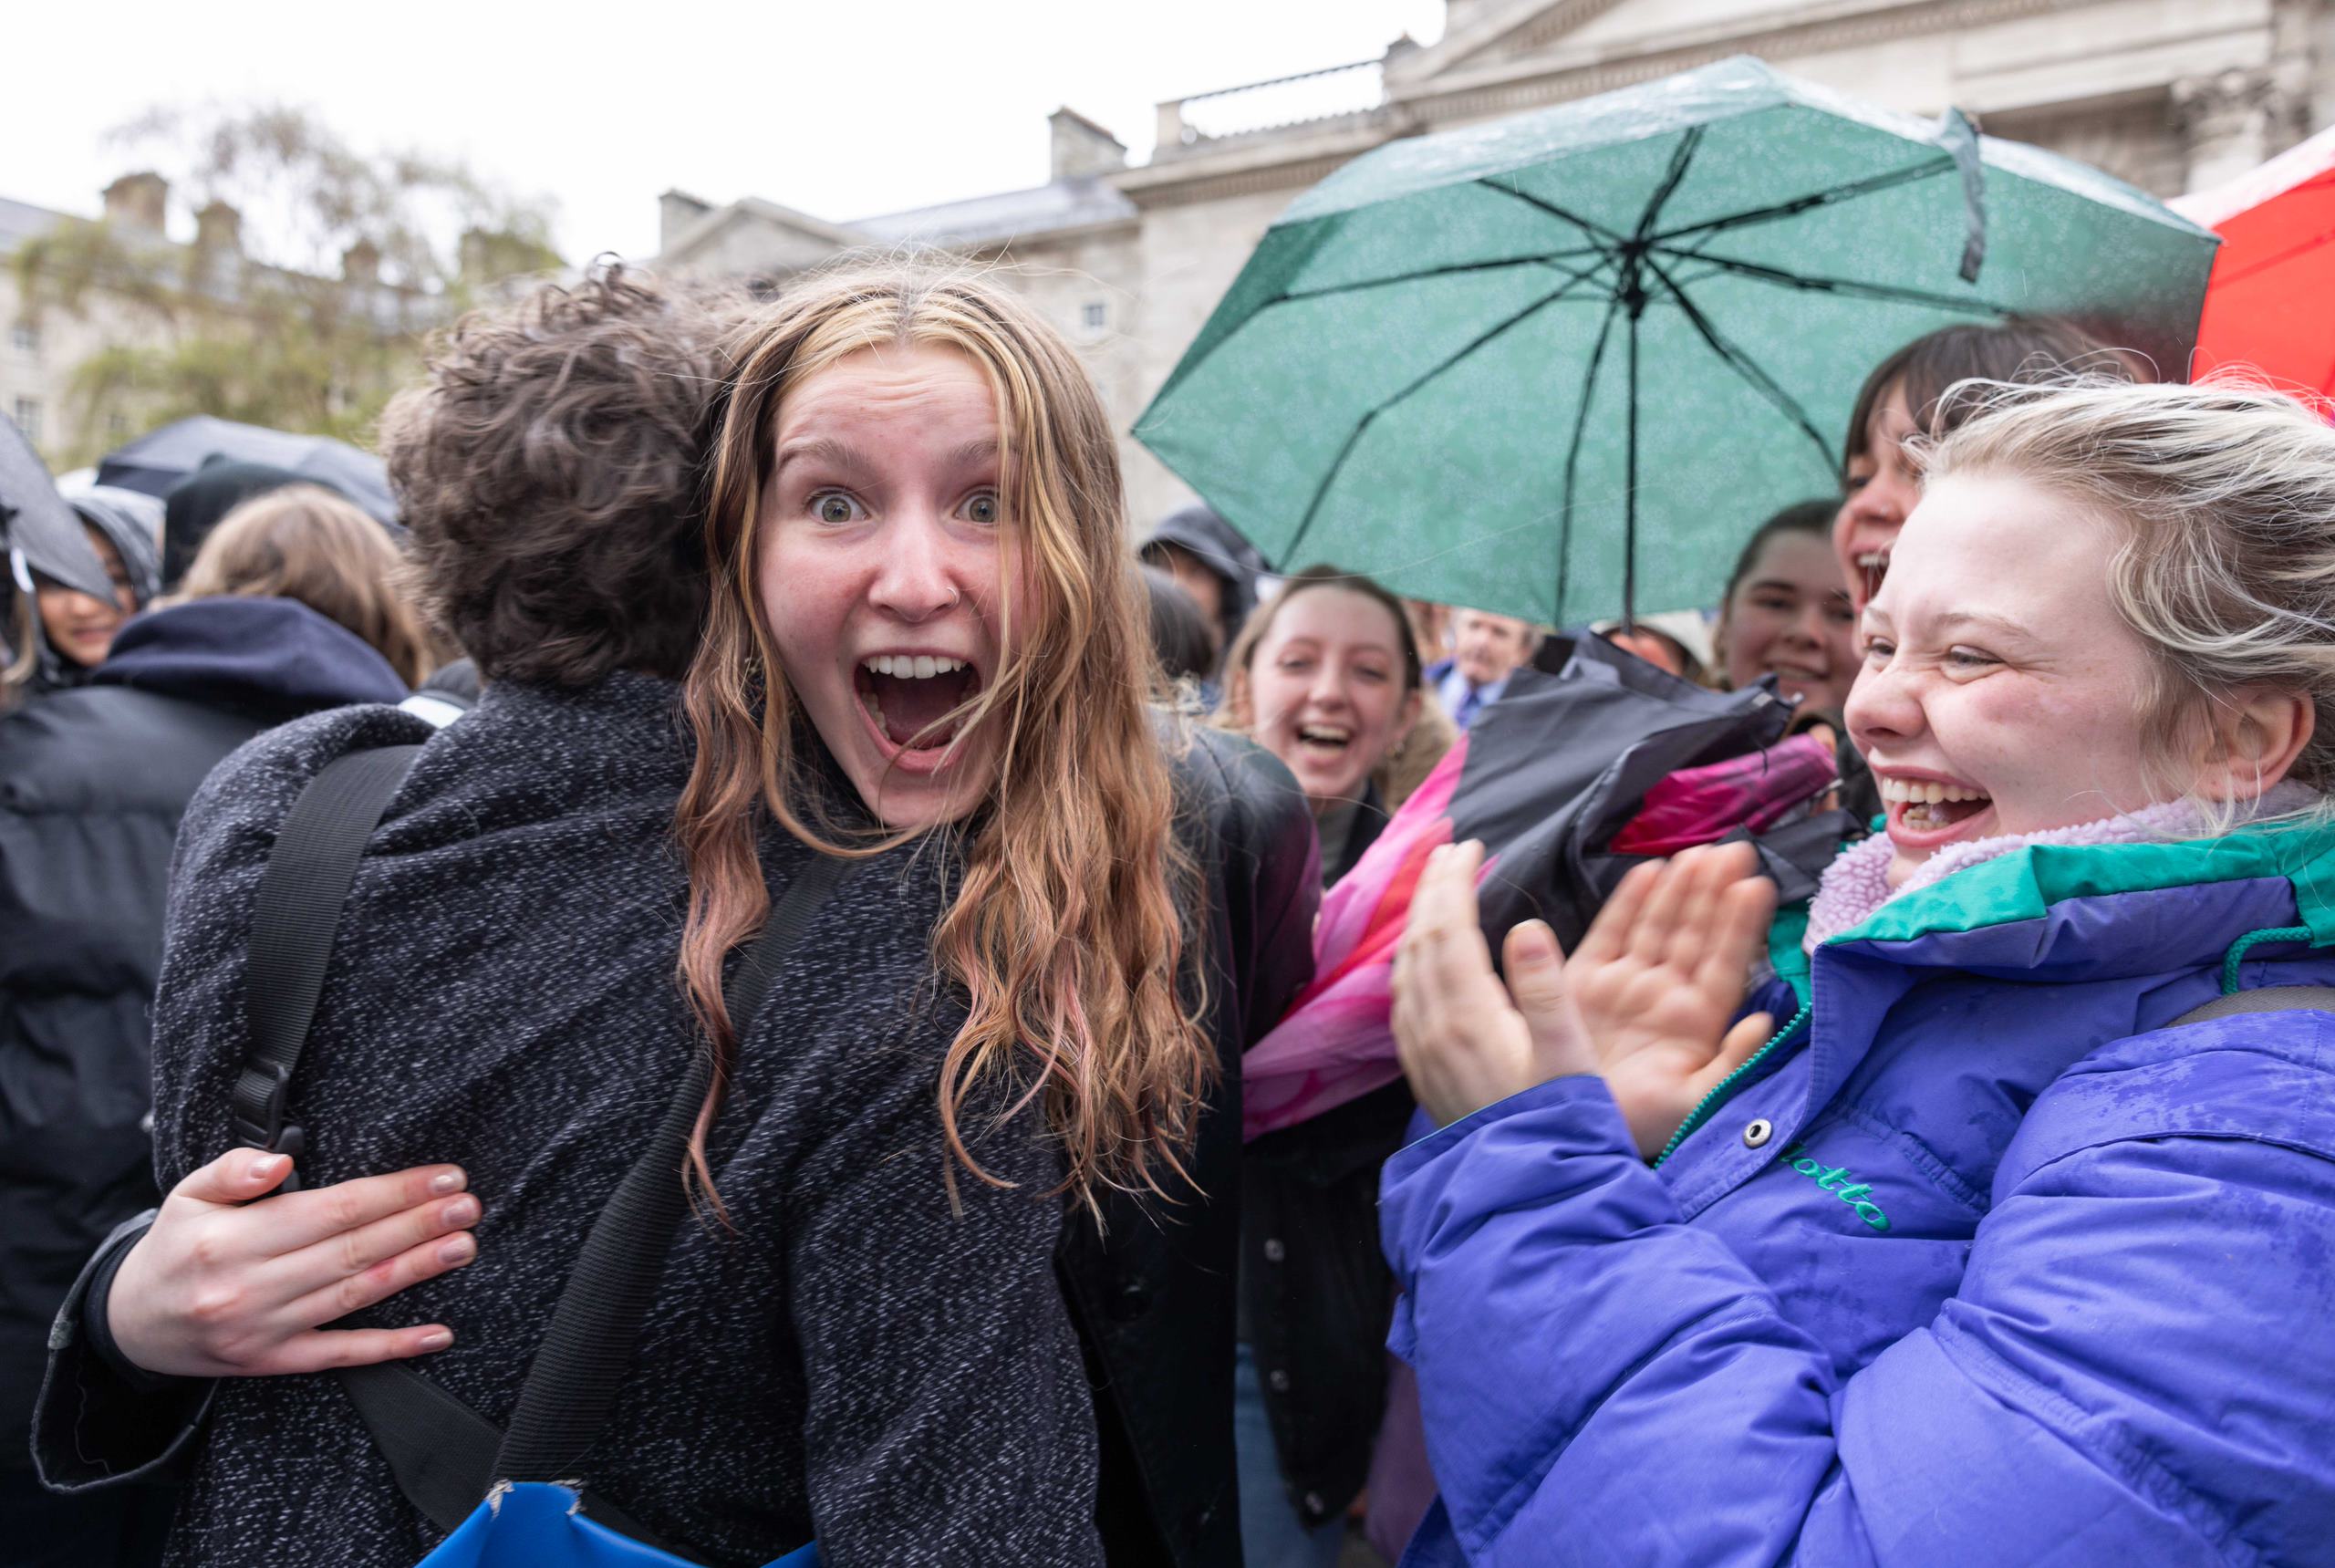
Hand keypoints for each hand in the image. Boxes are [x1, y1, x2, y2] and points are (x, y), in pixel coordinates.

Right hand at [107, 1148, 480, 1377]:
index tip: (440, 1176)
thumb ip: (233, 1170)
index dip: (392, 1192)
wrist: (132, 1325)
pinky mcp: (273, 1363)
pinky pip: (341, 1355)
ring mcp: (264, 1330)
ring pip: (354, 1296)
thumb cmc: (175, 1249)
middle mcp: (250, 1286)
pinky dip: (393, 1346)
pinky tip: (436, 1333)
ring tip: (462, 1246)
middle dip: (417, 1225)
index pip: (332, 1210)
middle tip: (468, 1206)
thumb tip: (281, 1160)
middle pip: (352, 1250)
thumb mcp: (187, 1195)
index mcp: (232, 1239)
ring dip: (415, 1270)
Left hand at [1392, 841, 1594, 1125]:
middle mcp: (1433, 1029)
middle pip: (1421, 939)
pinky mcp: (1422, 1068)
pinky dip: (1414, 956)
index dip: (1457, 882)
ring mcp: (1421, 1050)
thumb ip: (1545, 990)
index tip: (1471, 845)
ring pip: (1407, 965)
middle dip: (1433, 887)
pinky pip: (1404, 995)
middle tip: (1451, 848)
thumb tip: (1528, 927)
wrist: (1526, 1192)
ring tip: (1438, 886)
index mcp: (1469, 1017)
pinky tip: (1427, 952)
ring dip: (1420, 919)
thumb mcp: (1568, 1059)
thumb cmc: (1561, 1125)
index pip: (1450, 929)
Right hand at [1567, 843, 1778, 1157]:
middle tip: (1735, 849)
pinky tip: (1649, 871)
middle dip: (1714, 891)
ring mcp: (1626, 984)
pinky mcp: (1586, 981)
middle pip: (1695, 933)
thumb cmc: (1639, 1123)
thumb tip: (1766, 1020)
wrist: (1570, 1132)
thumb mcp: (1695, 1104)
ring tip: (1699, 852)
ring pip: (1659, 925)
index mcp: (1696, 1022)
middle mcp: (1664, 995)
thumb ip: (1732, 1065)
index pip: (1723, 962)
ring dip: (1679, 888)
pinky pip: (1611, 933)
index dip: (1740, 924)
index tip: (1757, 885)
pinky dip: (1628, 902)